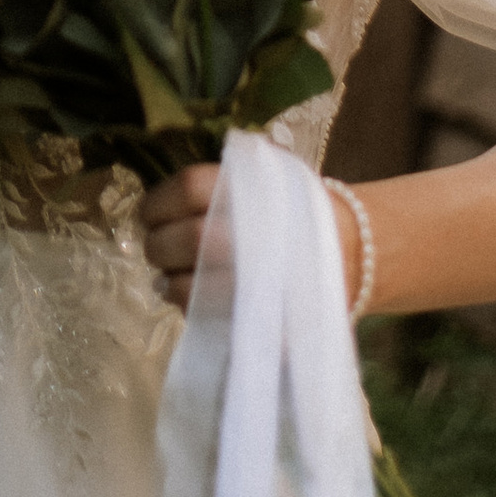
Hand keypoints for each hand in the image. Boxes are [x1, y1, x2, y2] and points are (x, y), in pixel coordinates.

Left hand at [138, 163, 366, 313]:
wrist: (347, 253)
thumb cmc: (288, 211)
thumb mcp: (262, 178)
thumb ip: (216, 185)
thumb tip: (156, 208)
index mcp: (253, 189)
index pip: (188, 188)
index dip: (158, 203)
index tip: (148, 215)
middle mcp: (256, 231)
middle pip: (187, 239)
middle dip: (158, 246)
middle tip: (153, 248)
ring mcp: (261, 279)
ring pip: (193, 285)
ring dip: (170, 281)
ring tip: (168, 276)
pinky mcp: (263, 318)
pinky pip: (211, 317)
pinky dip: (190, 306)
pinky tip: (188, 296)